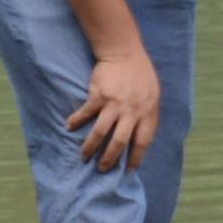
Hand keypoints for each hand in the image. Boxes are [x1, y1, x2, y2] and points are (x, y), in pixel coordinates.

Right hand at [68, 43, 161, 168]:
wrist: (124, 52)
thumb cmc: (140, 74)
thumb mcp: (153, 94)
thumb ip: (147, 114)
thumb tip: (141, 138)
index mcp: (148, 112)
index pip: (143, 141)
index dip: (136, 157)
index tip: (129, 170)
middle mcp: (132, 111)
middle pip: (119, 142)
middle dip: (110, 159)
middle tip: (102, 169)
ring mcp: (114, 104)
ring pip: (100, 133)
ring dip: (90, 147)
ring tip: (84, 156)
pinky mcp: (98, 95)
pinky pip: (85, 113)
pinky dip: (76, 121)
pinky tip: (69, 127)